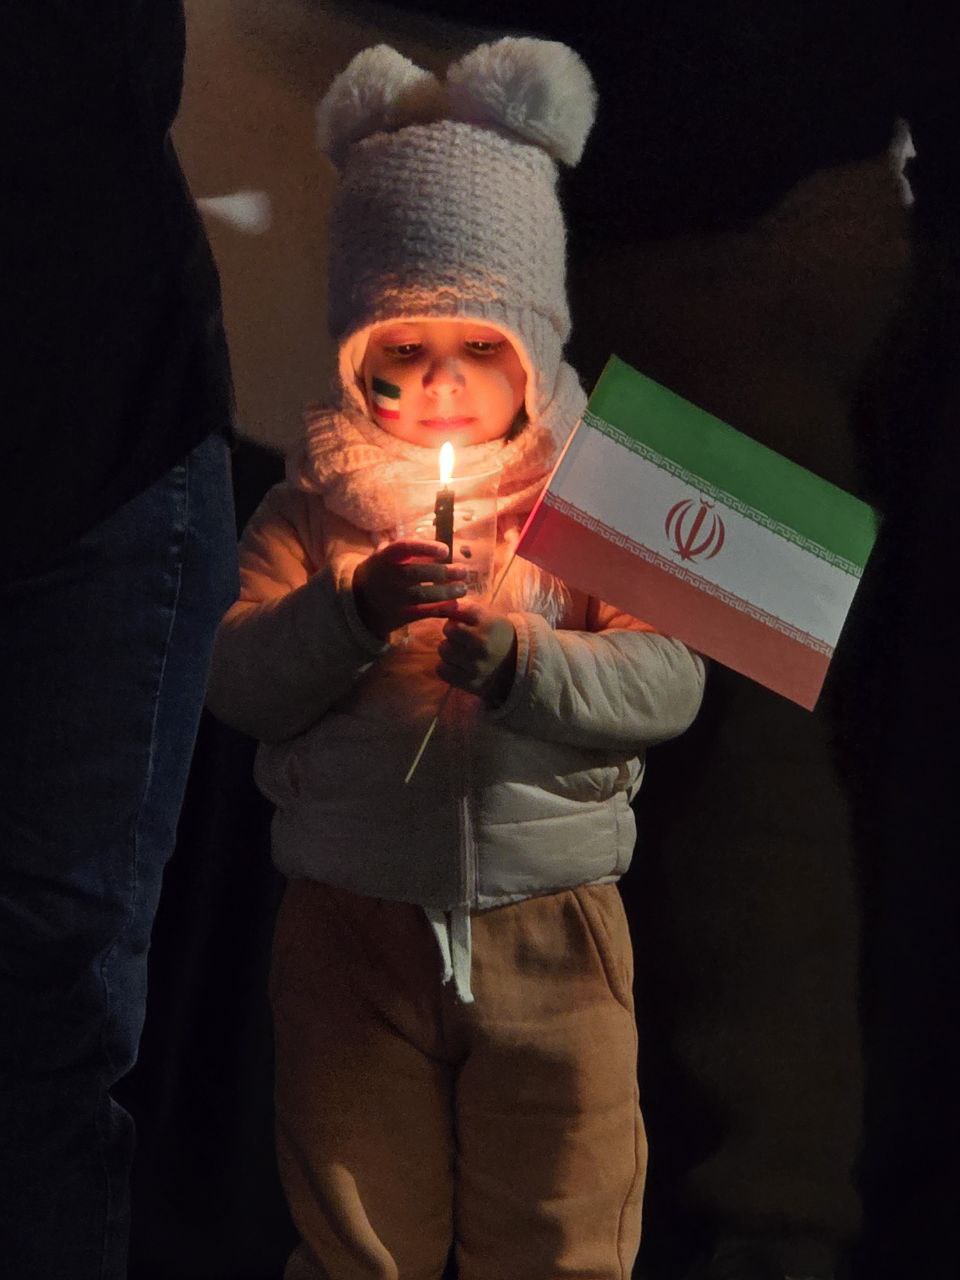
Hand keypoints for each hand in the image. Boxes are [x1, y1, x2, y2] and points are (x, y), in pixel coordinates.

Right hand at [353, 540, 467, 637]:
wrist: (360, 602)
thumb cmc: (380, 572)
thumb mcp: (384, 555)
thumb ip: (406, 546)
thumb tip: (433, 532)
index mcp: (385, 557)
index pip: (405, 548)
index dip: (426, 548)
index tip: (445, 549)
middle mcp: (388, 577)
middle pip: (417, 573)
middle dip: (442, 572)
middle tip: (463, 571)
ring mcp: (393, 598)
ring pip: (422, 595)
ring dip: (446, 592)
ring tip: (463, 588)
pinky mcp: (400, 616)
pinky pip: (423, 613)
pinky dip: (440, 609)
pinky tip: (454, 604)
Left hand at [437, 604, 517, 704]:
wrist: (519, 667)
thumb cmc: (500, 637)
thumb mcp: (489, 617)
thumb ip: (465, 608)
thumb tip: (440, 605)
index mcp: (489, 625)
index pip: (455, 613)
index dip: (455, 618)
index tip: (462, 623)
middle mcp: (482, 645)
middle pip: (448, 631)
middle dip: (452, 633)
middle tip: (463, 639)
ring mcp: (476, 666)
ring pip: (443, 650)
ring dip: (448, 650)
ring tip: (461, 652)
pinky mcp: (470, 683)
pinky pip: (441, 670)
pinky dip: (445, 666)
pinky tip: (457, 665)